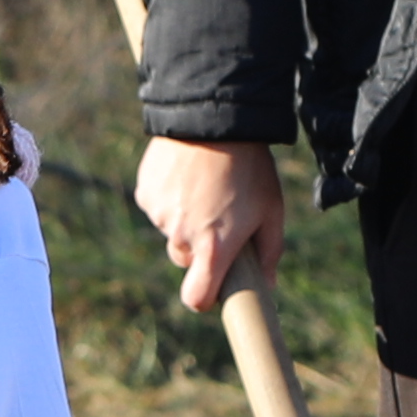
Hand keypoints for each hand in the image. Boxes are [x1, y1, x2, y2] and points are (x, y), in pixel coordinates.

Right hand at [135, 135, 286, 314]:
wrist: (214, 118)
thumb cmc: (250, 167)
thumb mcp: (271, 208)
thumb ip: (270, 251)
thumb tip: (267, 284)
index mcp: (214, 247)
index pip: (196, 298)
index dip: (204, 297)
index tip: (213, 287)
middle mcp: (182, 236)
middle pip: (185, 260)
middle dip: (199, 247)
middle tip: (219, 215)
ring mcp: (160, 215)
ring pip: (172, 231)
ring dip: (185, 218)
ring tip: (205, 186)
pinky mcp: (145, 194)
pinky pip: (158, 208)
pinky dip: (170, 199)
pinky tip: (186, 176)